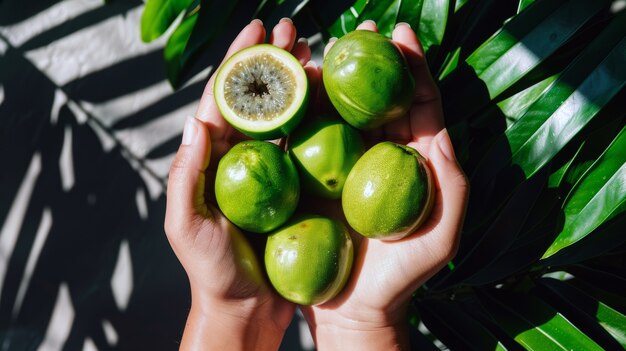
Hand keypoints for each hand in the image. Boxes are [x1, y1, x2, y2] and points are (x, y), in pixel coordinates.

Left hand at [164, 18, 311, 350]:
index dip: (240, 61)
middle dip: (272, 58)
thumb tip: (195, 121)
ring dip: (297, 79)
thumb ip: (185, 177)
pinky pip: (307, 146)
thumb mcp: (187, 226)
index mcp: (211, 157)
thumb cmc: (212, 271)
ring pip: (284, 113)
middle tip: (293, 26)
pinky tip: (334, 99)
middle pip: (258, 96)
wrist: (246, 306)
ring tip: (315, 50)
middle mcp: (240, 156)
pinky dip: (319, 118)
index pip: (224, 99)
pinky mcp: (294, 186)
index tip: (256, 28)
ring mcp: (269, 169)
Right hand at [299, 21, 468, 349]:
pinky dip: (302, 108)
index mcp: (414, 162)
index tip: (402, 32)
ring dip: (333, 75)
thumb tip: (439, 132)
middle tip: (363, 26)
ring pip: (339, 109)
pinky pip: (307, 137)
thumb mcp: (441, 238)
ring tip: (325, 45)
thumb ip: (451, 186)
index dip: (413, 66)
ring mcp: (344, 166)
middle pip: (377, 97)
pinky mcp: (312, 179)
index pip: (416, 104)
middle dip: (372, 58)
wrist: (354, 308)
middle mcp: (380, 157)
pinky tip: (295, 85)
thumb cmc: (401, 277)